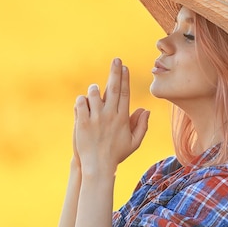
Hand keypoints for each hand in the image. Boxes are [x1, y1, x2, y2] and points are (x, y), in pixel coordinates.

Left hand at [74, 58, 149, 174]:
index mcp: (123, 118)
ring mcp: (96, 118)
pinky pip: (81, 103)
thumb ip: (141, 126)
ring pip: (95, 93)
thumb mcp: (134, 143)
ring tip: (95, 91)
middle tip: (116, 59)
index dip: (125, 79)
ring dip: (94, 89)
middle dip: (115, 72)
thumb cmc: (116, 155)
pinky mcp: (83, 122)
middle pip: (114, 88)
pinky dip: (82, 100)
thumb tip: (146, 109)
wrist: (97, 167)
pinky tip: (83, 102)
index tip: (124, 67)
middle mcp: (110, 115)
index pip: (125, 93)